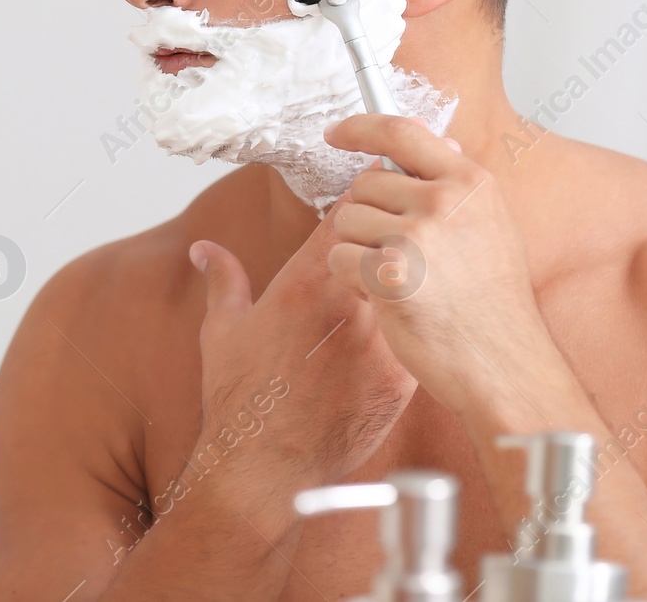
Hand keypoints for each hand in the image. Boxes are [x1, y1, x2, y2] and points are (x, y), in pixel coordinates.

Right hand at [187, 195, 416, 527]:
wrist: (263, 467)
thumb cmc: (239, 401)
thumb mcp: (220, 333)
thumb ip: (222, 282)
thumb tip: (205, 250)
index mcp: (302, 283)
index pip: (347, 216)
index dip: (367, 191)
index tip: (379, 180)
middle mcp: (344, 305)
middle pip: (388, 243)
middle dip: (401, 224)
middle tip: (419, 206)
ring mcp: (375, 342)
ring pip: (413, 287)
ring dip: (422, 270)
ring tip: (441, 253)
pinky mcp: (398, 378)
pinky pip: (422, 336)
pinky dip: (428, 323)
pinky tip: (437, 316)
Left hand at [320, 114, 543, 394]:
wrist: (504, 364)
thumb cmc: (494, 303)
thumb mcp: (491, 225)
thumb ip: (454, 184)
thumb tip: (430, 138)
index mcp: (470, 182)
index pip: (401, 132)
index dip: (360, 128)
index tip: (336, 133)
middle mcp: (443, 200)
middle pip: (364, 184)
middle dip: (367, 217)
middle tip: (401, 255)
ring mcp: (416, 235)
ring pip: (346, 221)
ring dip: (358, 249)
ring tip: (401, 278)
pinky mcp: (389, 273)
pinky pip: (339, 258)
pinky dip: (352, 280)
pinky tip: (389, 298)